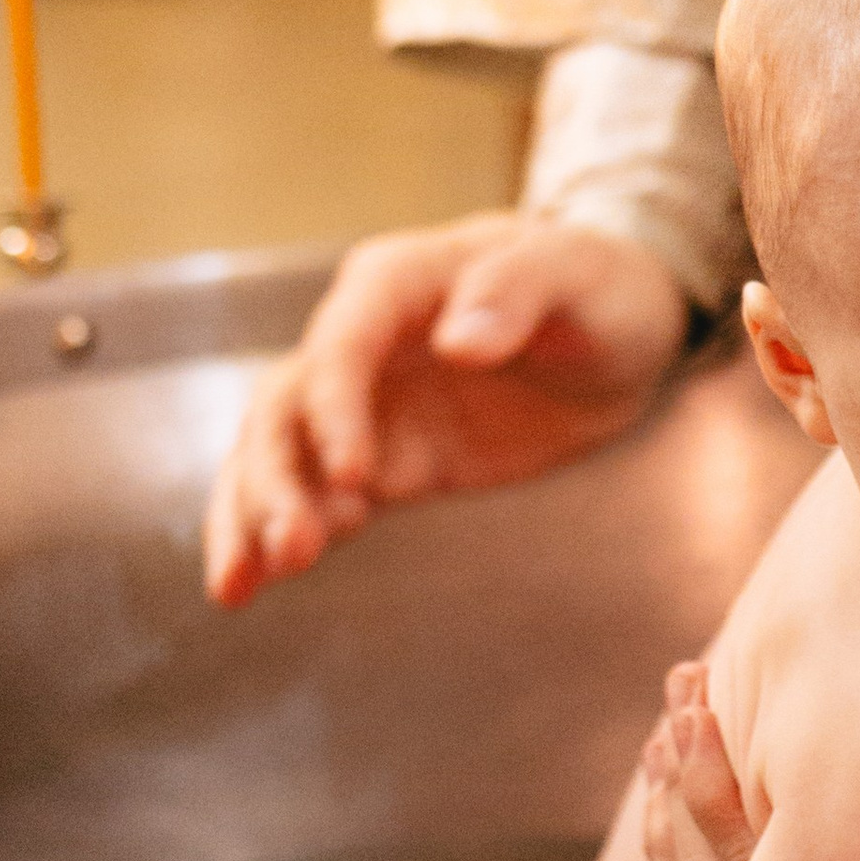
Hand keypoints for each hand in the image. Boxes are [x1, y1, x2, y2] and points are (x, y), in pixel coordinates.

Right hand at [201, 213, 689, 607]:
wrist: (618, 331)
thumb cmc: (597, 286)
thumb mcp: (577, 276)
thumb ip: (518, 292)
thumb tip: (459, 343)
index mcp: (397, 281)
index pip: (341, 343)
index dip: (335, 408)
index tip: (353, 477)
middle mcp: (362, 340)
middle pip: (286, 404)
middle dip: (275, 478)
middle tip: (292, 550)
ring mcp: (368, 404)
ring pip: (281, 455)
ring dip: (255, 514)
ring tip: (241, 584)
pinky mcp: (387, 460)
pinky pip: (320, 496)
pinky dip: (284, 532)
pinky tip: (259, 583)